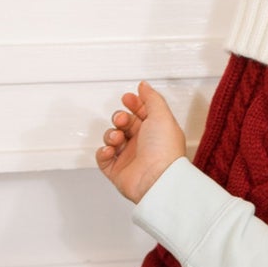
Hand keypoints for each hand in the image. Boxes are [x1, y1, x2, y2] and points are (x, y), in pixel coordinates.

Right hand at [95, 81, 186, 202]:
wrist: (157, 180)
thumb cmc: (164, 151)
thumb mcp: (162, 115)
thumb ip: (152, 98)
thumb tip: (144, 86)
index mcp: (156, 131)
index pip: (141, 113)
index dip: (133, 104)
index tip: (127, 98)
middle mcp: (143, 144)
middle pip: (123, 124)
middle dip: (119, 118)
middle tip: (122, 120)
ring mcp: (130, 158)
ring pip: (111, 138)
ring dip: (110, 134)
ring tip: (117, 138)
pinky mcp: (118, 171)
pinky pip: (103, 158)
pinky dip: (103, 152)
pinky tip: (110, 150)